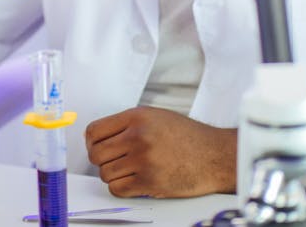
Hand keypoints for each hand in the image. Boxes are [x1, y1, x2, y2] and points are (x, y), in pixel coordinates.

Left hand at [85, 106, 236, 197]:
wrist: (214, 155)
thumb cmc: (188, 136)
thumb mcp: (156, 116)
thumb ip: (128, 123)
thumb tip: (98, 136)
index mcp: (137, 117)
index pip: (95, 130)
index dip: (91, 142)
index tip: (96, 147)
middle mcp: (138, 136)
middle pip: (96, 154)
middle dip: (100, 160)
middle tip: (112, 161)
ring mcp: (143, 160)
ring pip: (105, 173)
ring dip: (113, 175)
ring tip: (128, 170)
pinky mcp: (150, 182)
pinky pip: (118, 189)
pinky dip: (121, 188)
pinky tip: (133, 181)